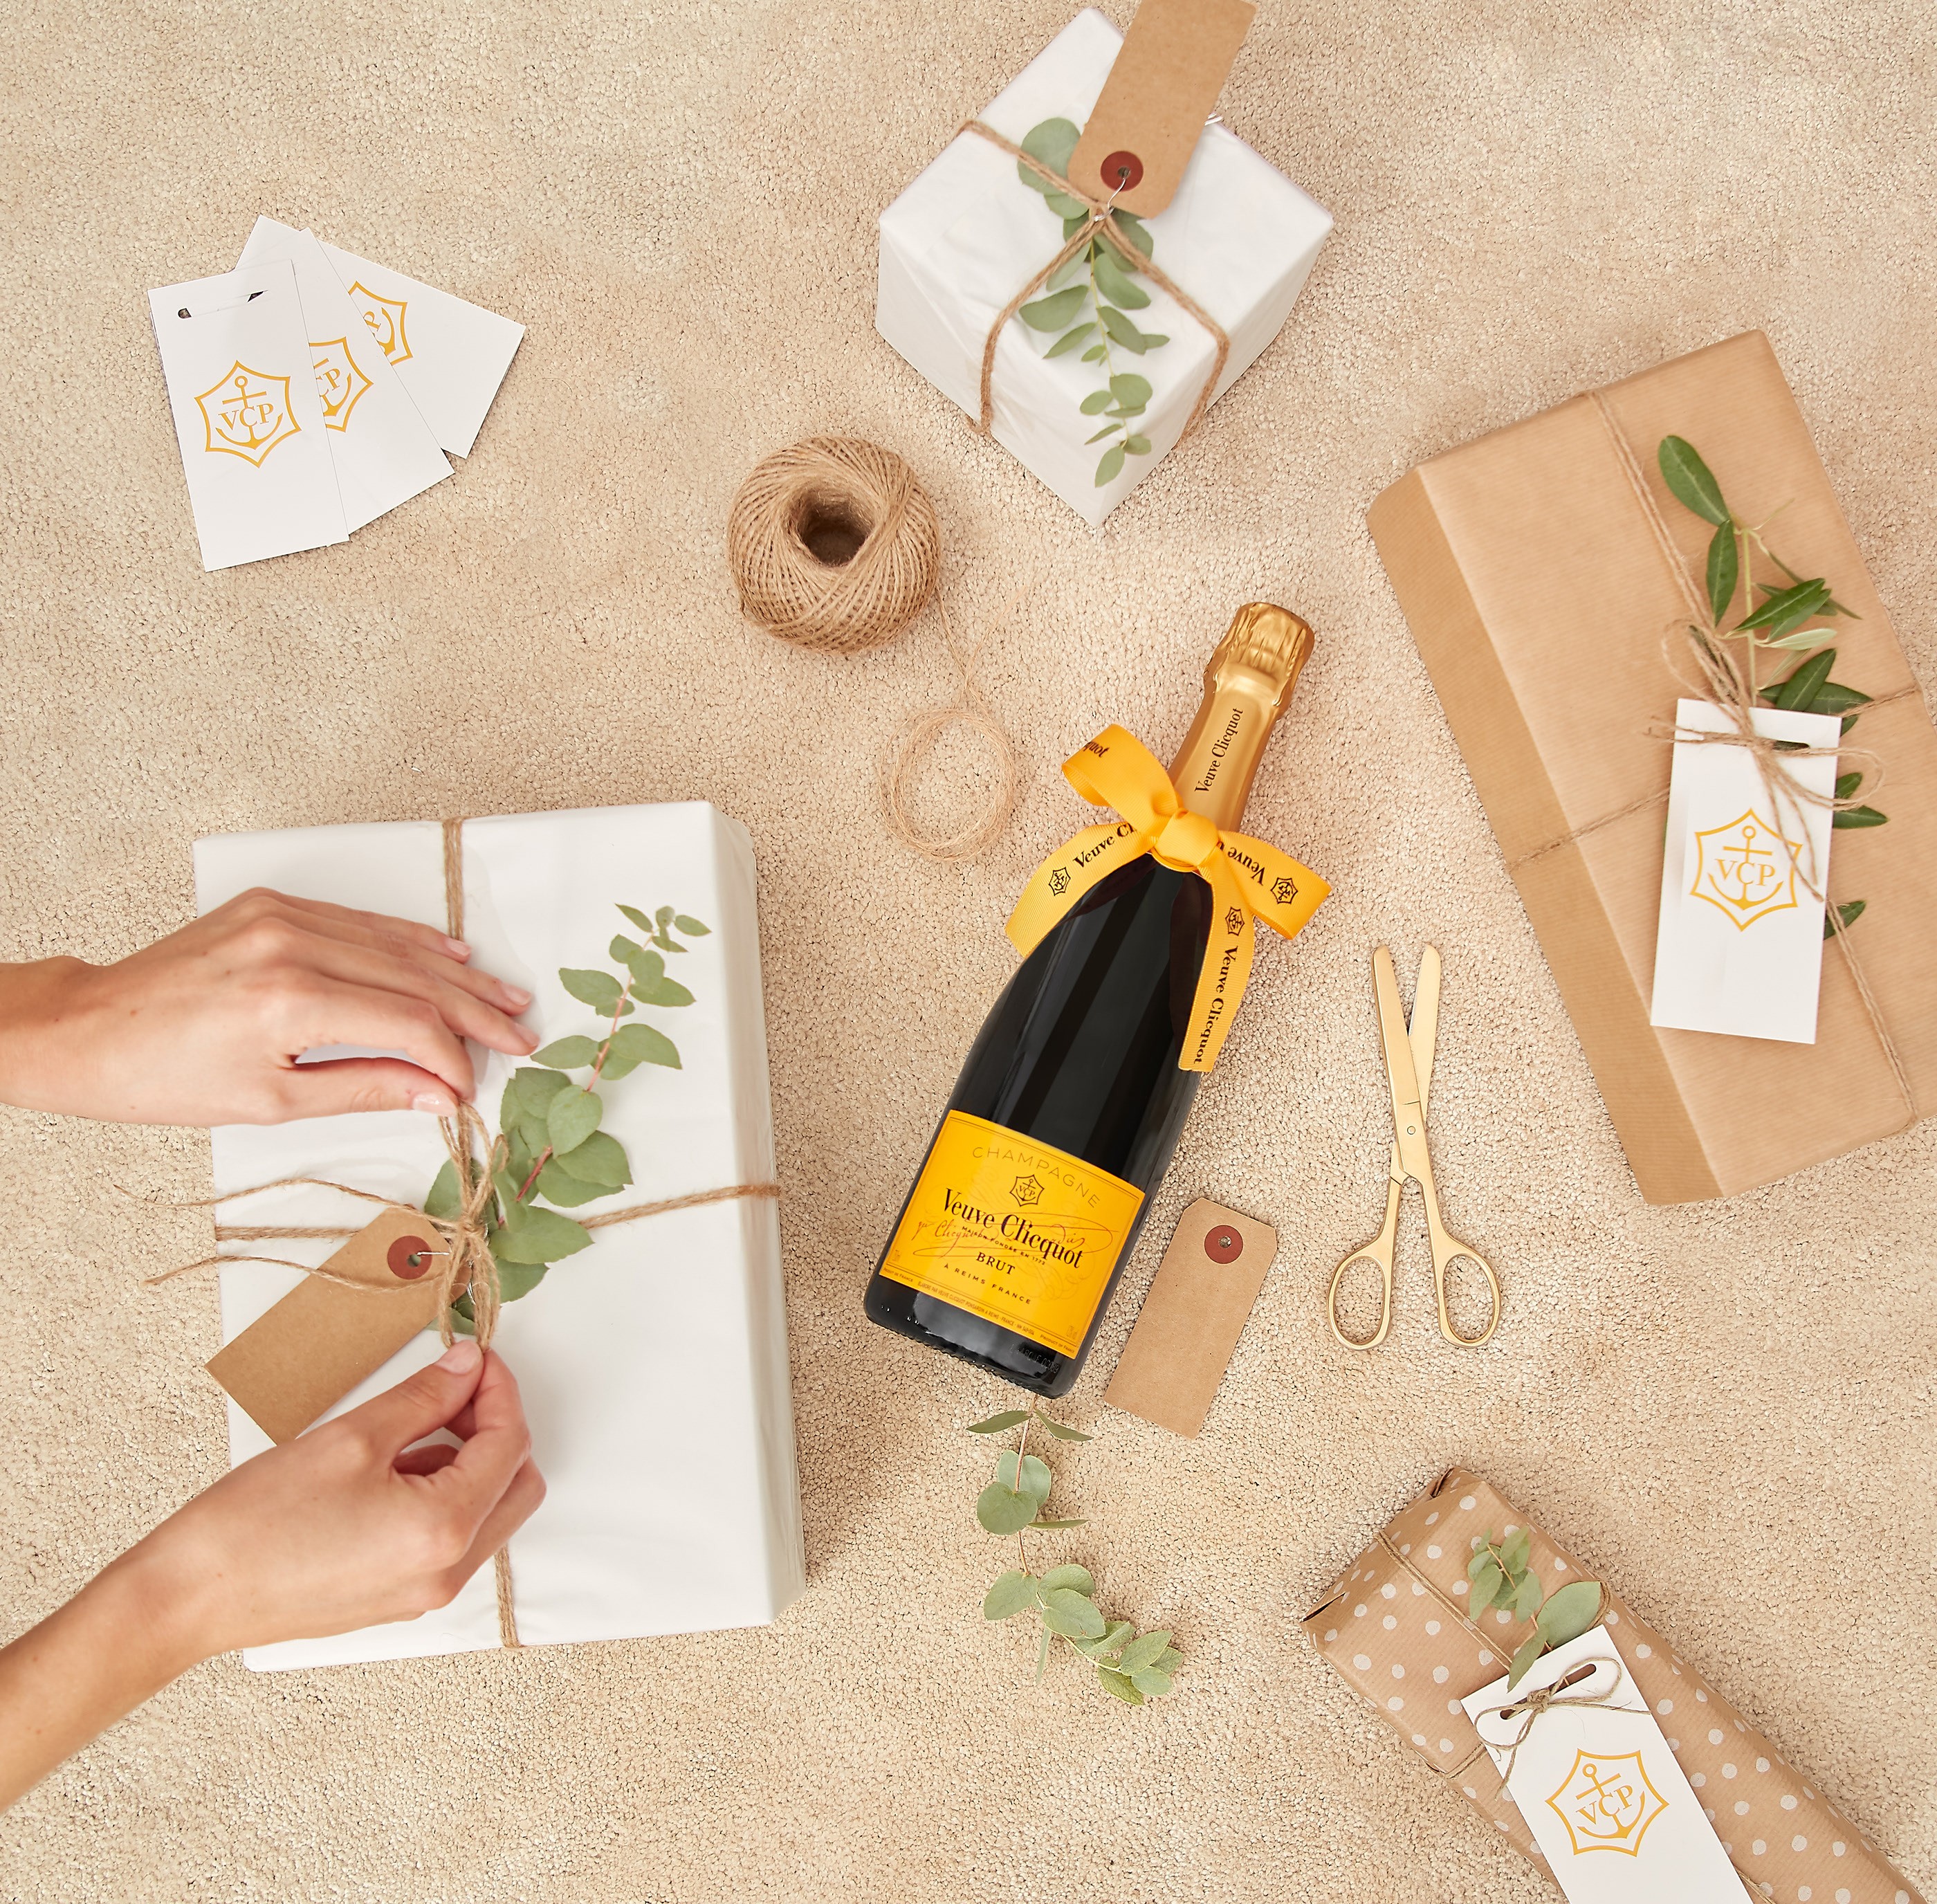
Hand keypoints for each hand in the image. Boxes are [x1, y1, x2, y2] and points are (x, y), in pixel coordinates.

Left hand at [0, 888, 537, 1123]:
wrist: (87, 1031)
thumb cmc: (162, 1075)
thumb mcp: (270, 1100)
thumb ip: (364, 1088)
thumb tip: (435, 1093)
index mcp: (289, 999)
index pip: (407, 1023)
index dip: (451, 1056)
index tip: (470, 1085)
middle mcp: (290, 945)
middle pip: (413, 978)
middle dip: (473, 1011)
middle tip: (518, 1035)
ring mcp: (281, 917)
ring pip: (395, 944)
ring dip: (455, 973)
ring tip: (502, 997)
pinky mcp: (271, 906)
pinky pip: (360, 922)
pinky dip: (408, 942)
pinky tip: (446, 955)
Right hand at [135, 1340, 544, 1652]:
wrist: (189, 1597)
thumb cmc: (257, 1523)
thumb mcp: (352, 1437)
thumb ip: (424, 1397)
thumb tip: (467, 1367)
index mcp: (445, 1530)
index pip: (509, 1444)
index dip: (499, 1390)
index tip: (475, 1358)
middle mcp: (447, 1572)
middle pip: (515, 1485)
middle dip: (495, 1428)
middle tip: (453, 1389)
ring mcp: (424, 1592)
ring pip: (486, 1512)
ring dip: (468, 1461)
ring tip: (404, 1428)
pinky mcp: (398, 1598)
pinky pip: (450, 1538)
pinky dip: (442, 1494)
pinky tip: (389, 1467)